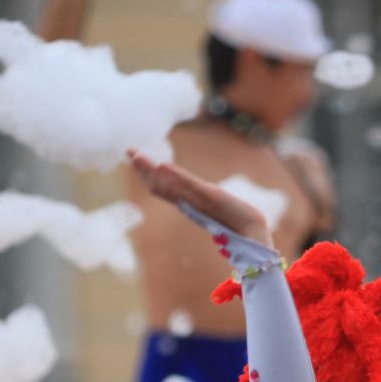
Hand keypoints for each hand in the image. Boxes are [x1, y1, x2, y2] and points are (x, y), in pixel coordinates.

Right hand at [127, 149, 271, 243]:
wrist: (252, 230)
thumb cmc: (234, 219)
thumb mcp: (212, 204)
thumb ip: (200, 199)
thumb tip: (195, 193)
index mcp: (186, 202)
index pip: (160, 187)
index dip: (146, 173)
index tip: (134, 157)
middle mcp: (188, 202)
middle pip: (159, 185)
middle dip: (143, 168)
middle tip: (128, 151)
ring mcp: (197, 200)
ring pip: (169, 185)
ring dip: (151, 169)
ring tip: (137, 156)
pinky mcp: (210, 198)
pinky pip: (190, 187)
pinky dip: (176, 177)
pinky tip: (163, 167)